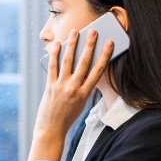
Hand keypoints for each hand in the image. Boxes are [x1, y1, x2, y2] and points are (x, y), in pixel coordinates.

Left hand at [28, 30, 113, 160]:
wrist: (52, 129)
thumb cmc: (68, 116)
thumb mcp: (81, 102)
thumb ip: (83, 86)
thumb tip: (84, 65)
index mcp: (85, 93)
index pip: (98, 71)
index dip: (105, 55)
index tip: (109, 43)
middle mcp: (74, 88)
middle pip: (84, 62)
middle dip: (89, 45)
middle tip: (93, 31)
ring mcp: (61, 86)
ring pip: (68, 61)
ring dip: (72, 44)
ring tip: (75, 31)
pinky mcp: (50, 86)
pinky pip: (53, 67)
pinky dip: (55, 54)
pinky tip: (57, 44)